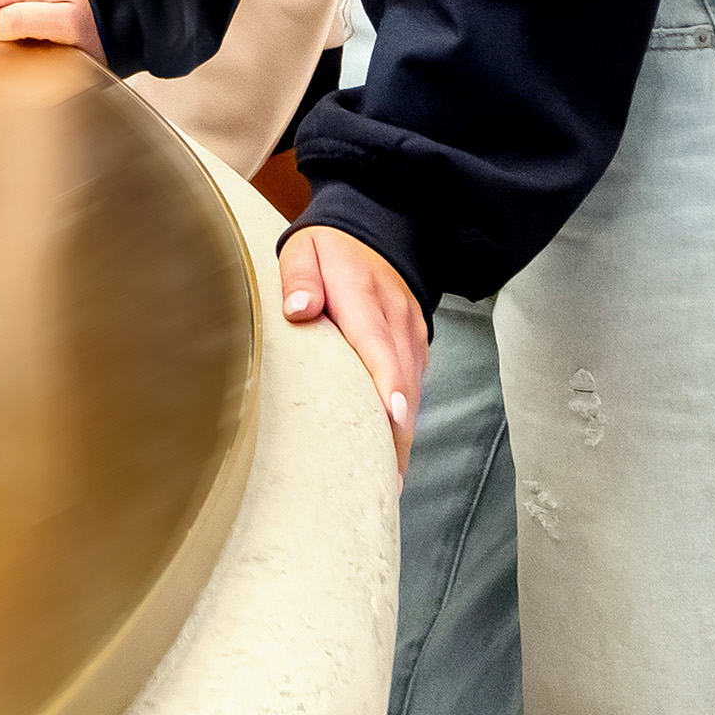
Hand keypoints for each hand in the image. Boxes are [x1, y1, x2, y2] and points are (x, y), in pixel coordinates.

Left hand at [277, 223, 429, 476]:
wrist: (377, 231)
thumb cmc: (331, 250)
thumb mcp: (304, 250)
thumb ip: (299, 278)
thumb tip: (298, 310)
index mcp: (366, 297)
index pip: (379, 346)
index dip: (388, 385)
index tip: (393, 419)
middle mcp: (397, 320)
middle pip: (402, 382)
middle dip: (398, 434)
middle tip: (387, 483)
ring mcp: (412, 334)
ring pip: (413, 391)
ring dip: (404, 435)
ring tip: (389, 484)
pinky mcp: (416, 346)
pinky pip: (414, 386)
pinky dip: (406, 419)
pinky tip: (393, 453)